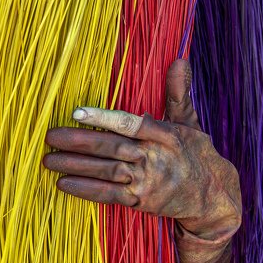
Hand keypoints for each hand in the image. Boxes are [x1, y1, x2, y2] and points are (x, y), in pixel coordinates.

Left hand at [42, 59, 239, 262]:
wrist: (212, 197)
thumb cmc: (196, 154)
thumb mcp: (190, 121)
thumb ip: (178, 93)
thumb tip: (180, 60)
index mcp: (165, 135)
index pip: (130, 124)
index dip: (104, 118)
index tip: (77, 112)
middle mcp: (155, 158)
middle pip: (112, 148)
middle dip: (79, 142)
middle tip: (50, 137)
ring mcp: (148, 181)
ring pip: (107, 172)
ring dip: (76, 166)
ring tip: (49, 159)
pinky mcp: (142, 202)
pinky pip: (109, 195)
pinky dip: (86, 190)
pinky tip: (64, 183)